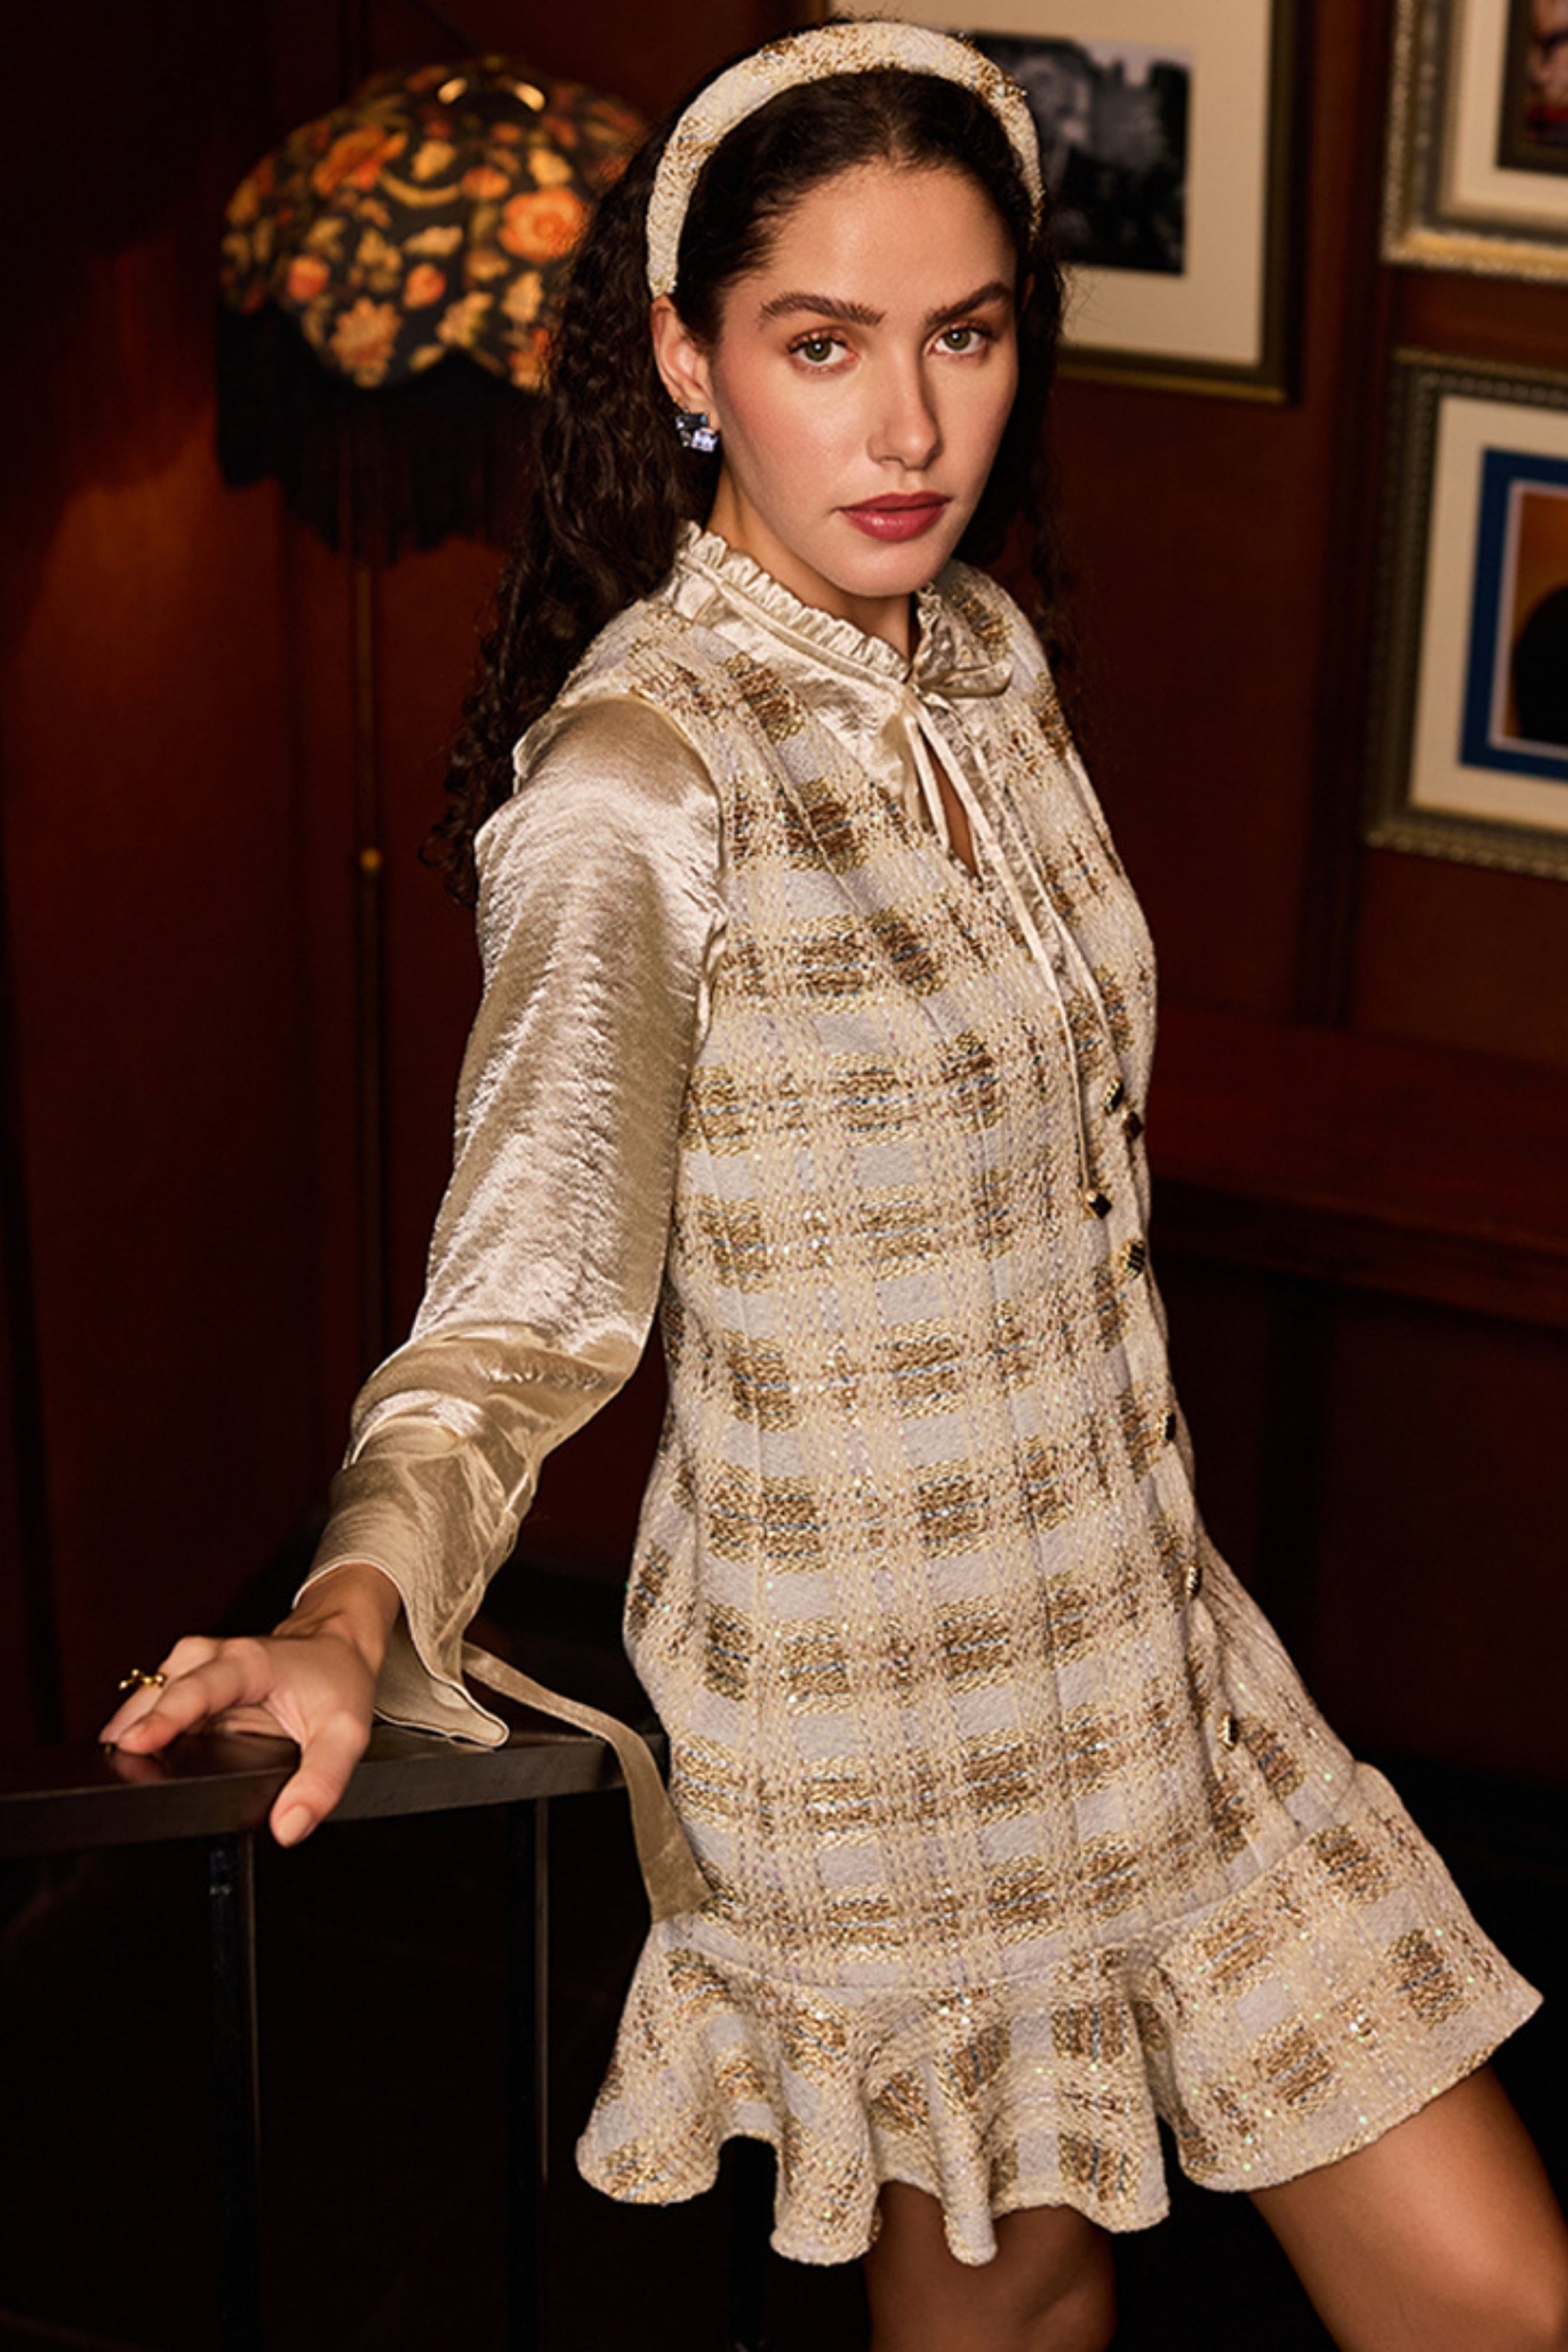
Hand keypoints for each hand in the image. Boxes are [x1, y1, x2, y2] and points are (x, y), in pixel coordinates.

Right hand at [97, 1563, 401, 1847]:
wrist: (335, 1646)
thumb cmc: (337, 1682)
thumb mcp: (345, 1734)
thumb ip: (321, 1781)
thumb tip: (288, 1826)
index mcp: (247, 1662)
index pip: (197, 1688)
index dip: (164, 1716)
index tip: (133, 1743)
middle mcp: (209, 1659)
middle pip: (155, 1695)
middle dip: (133, 1733)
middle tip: (122, 1776)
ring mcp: (190, 1670)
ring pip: (142, 1702)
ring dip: (132, 1735)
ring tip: (127, 1774)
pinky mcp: (182, 1686)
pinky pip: (149, 1710)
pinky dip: (142, 1735)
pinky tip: (141, 1762)